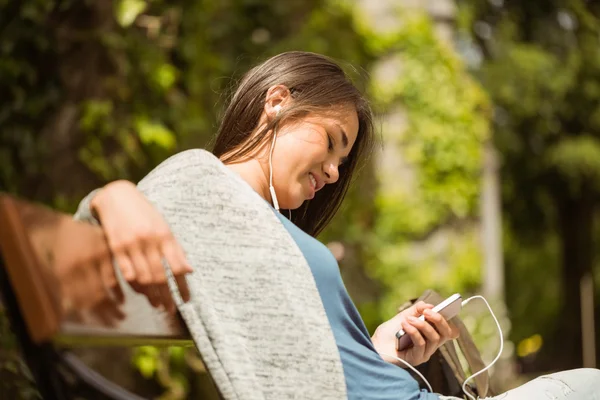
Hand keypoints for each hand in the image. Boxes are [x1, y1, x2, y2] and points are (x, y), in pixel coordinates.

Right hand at [91, 180, 192, 312]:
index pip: (177, 267)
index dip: (182, 286)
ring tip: (157, 304)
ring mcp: (131, 244)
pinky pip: (126, 273)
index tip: (186, 300)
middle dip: (166, 296)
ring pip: (143, 278)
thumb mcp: (164, 227)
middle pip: (160, 276)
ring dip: (151, 295)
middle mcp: (149, 240)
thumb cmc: (145, 214)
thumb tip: (190, 271)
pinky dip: (134, 286)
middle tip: (170, 309)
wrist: (117, 196)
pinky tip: (140, 293)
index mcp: (165, 235)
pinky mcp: (116, 247)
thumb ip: (176, 249)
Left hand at [371, 301, 459, 366]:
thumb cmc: (389, 333)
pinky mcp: (417, 359)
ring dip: (422, 325)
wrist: (375, 345)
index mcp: (430, 335)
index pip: (448, 331)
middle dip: (439, 320)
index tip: (444, 308)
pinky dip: (413, 332)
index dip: (449, 320)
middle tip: (427, 311)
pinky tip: (404, 325)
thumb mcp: (403, 317)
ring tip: (408, 318)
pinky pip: (421, 344)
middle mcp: (430, 345)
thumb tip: (429, 305)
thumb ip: (416, 310)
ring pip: (434, 338)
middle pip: (446, 333)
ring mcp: (425, 353)